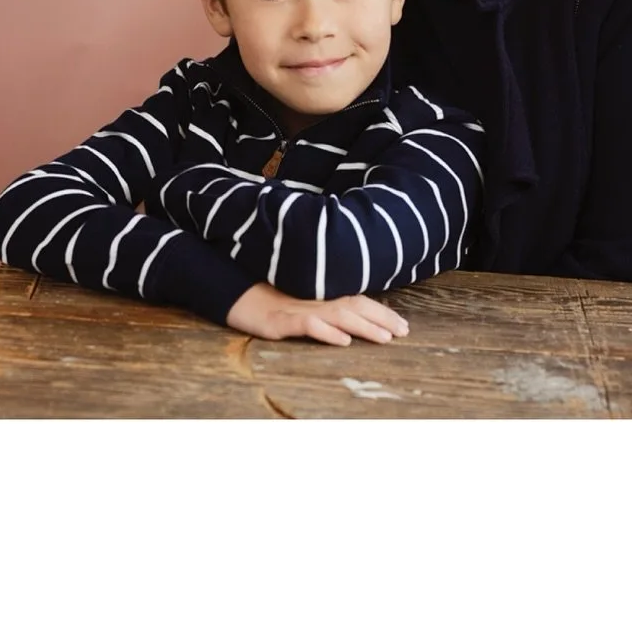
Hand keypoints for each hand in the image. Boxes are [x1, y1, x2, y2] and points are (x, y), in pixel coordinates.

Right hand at [225, 282, 408, 346]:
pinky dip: (326, 331)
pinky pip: (306, 325)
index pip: (355, 301)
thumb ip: (318, 308)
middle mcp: (312, 299)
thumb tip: (346, 323)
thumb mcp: (293, 303)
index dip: (380, 312)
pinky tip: (343, 340)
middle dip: (381, 319)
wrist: (226, 291)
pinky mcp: (279, 321)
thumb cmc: (260, 298)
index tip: (402, 325)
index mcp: (317, 295)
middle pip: (353, 306)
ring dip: (363, 327)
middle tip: (404, 332)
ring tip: (385, 338)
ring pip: (336, 316)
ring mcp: (296, 309)